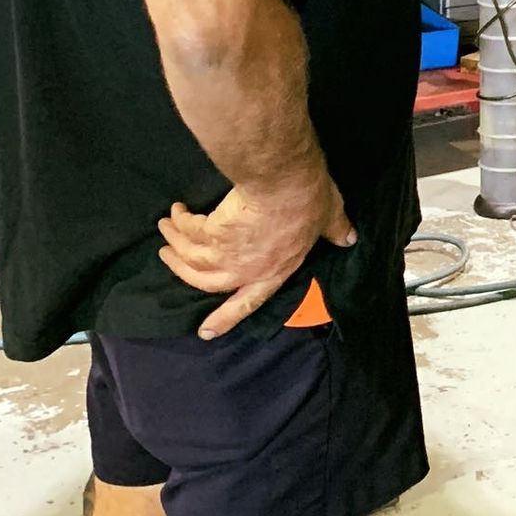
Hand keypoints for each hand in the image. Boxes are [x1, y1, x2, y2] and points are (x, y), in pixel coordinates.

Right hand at [158, 168, 353, 340]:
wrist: (284, 182)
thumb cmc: (309, 199)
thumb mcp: (330, 215)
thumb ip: (337, 229)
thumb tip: (350, 238)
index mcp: (275, 270)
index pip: (249, 302)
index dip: (227, 318)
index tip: (205, 332)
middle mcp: (246, 268)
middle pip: (206, 281)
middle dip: (183, 271)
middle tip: (166, 258)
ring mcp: (226, 253)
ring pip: (191, 257)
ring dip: (174, 245)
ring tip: (165, 229)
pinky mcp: (211, 232)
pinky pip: (189, 231)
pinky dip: (179, 223)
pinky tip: (175, 213)